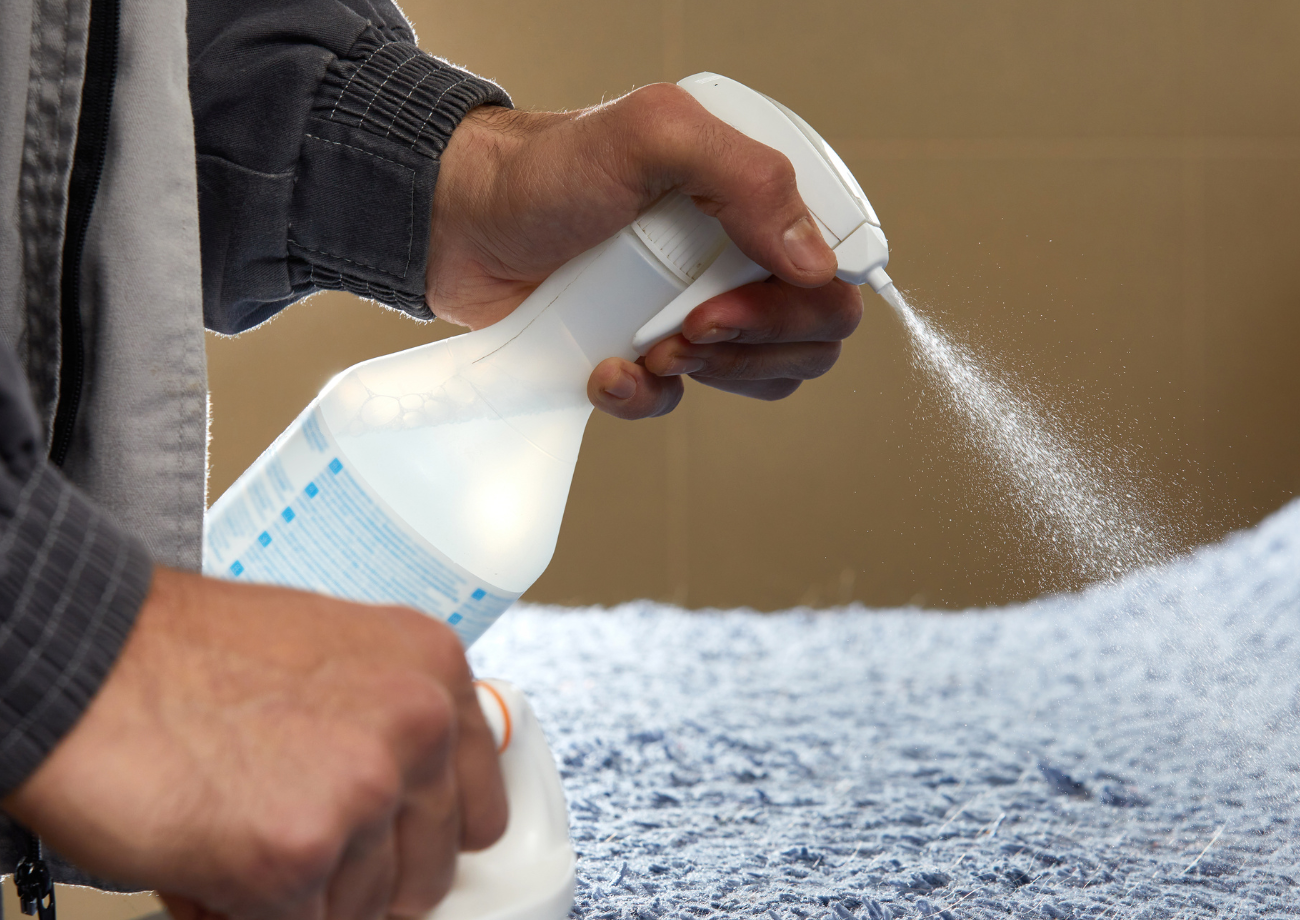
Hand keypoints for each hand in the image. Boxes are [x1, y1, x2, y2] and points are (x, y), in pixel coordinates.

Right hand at [1, 569, 506, 919]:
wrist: (68, 655)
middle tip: (278, 834)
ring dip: (285, 904)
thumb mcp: (322, 653)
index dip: (414, 839)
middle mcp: (413, 727)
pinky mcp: (290, 860)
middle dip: (350, 879)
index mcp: (429, 669)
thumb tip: (406, 805)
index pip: (479, 809)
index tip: (376, 842)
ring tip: (224, 833)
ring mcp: (358, 796)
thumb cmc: (169, 655)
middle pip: (423, 880)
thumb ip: (380, 721)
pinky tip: (194, 863)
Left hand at [429, 85, 863, 419]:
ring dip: (709, 373)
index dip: (804, 301)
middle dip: (754, 343)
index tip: (731, 300)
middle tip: (687, 328)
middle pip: (814, 333)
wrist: (459, 224)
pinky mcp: (648, 353)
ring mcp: (698, 307)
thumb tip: (816, 264)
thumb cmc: (547, 168)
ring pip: (762, 375)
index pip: (839, 268)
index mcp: (757, 196)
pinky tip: (606, 369)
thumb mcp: (654, 137)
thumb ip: (746, 178)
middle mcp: (740, 253)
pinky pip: (682, 401)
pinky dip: (646, 397)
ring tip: (648, 346)